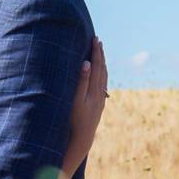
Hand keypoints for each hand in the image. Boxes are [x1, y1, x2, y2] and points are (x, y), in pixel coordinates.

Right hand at [67, 36, 107, 165]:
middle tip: (98, 41)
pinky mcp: (99, 105)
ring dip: (102, 63)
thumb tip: (86, 63)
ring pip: (104, 77)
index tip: (95, 39)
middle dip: (100, 54)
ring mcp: (100, 99)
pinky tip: (99, 74)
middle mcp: (100, 93)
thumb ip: (81, 81)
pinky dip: (101, 74)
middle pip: (102, 69)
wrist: (82, 138)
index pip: (96, 66)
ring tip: (100, 53)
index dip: (96, 52)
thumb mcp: (76, 100)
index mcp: (94, 89)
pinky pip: (102, 85)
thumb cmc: (75, 119)